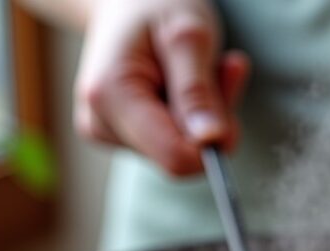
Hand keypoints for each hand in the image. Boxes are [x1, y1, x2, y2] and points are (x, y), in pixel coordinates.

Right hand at [74, 0, 249, 175]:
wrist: (126, 1)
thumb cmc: (154, 6)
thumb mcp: (188, 36)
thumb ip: (198, 90)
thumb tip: (211, 140)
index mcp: (111, 96)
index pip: (174, 156)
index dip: (213, 142)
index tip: (229, 98)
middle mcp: (101, 123)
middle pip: (179, 155)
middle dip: (210, 119)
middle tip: (222, 68)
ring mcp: (108, 132)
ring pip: (180, 151)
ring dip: (203, 113)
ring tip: (198, 67)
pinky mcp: (121, 136)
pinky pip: (173, 144)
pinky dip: (191, 116)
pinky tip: (184, 82)